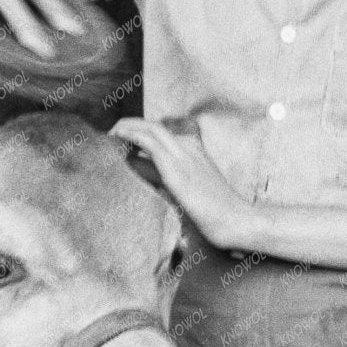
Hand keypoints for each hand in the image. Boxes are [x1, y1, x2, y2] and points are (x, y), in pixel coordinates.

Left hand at [109, 118, 256, 250]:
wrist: (236, 220)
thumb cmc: (217, 216)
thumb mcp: (192, 194)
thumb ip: (171, 186)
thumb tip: (149, 184)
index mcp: (196, 152)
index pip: (164, 134)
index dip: (142, 133)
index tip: (125, 141)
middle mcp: (190, 148)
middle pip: (154, 126)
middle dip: (130, 126)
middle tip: (112, 136)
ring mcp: (184, 156)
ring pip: (150, 129)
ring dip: (127, 128)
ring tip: (110, 136)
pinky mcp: (176, 168)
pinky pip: (149, 142)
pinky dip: (130, 136)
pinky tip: (117, 139)